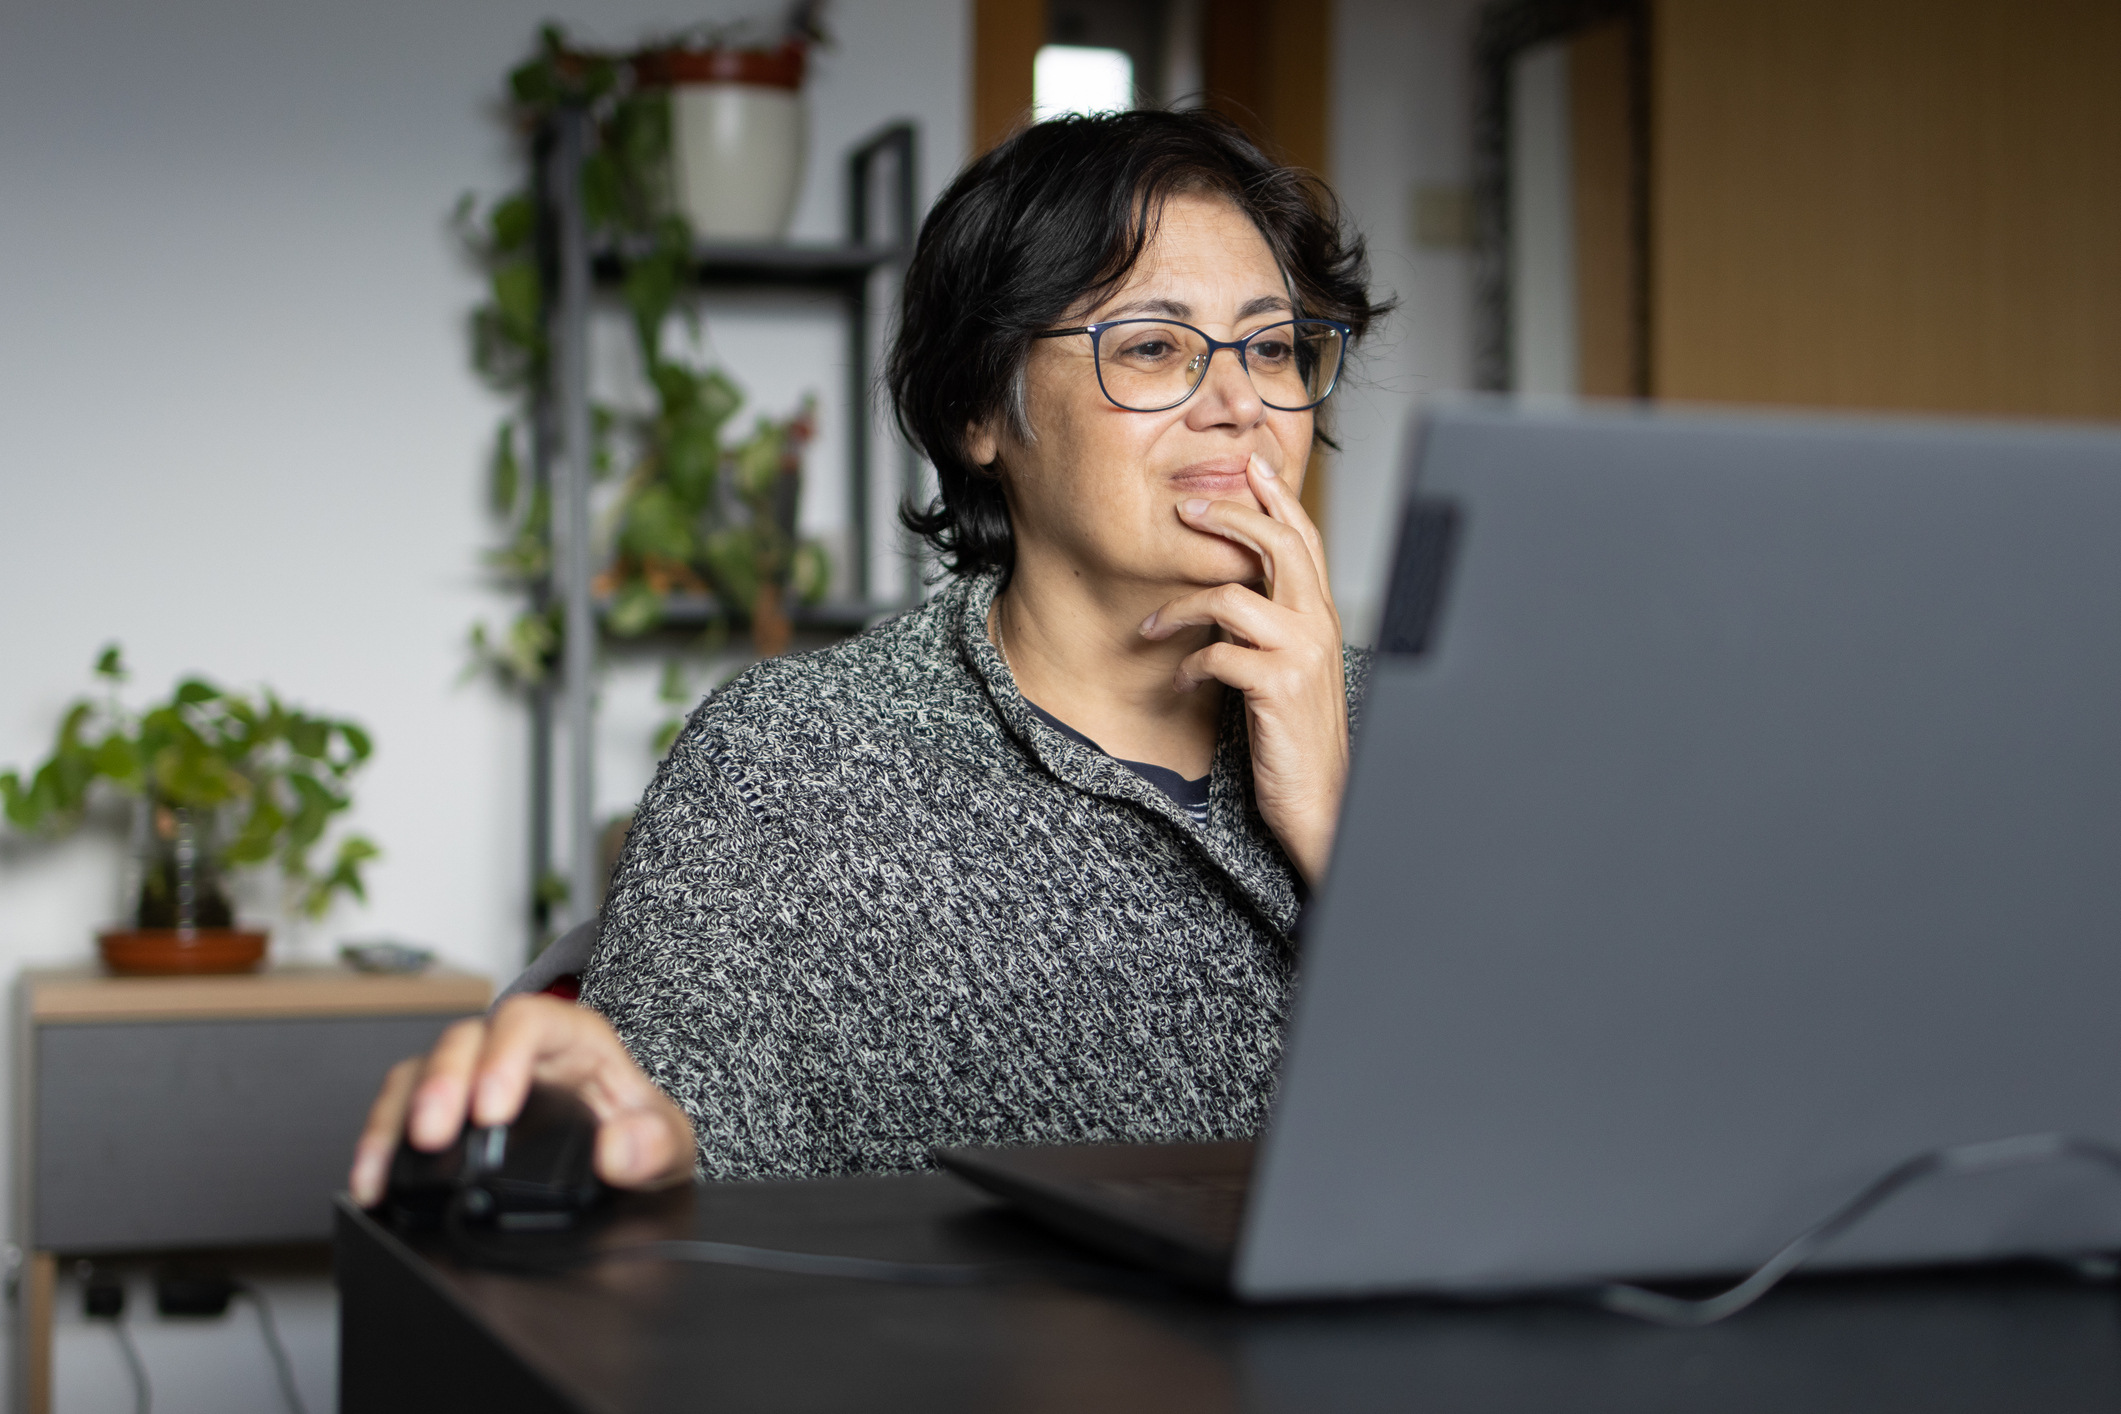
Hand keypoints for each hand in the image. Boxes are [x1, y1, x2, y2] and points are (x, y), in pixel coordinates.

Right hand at [348, 993, 695, 1206]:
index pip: (531, 1021)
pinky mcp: (447, 1112)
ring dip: (397, 1115)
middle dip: (441, 1084)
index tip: (492, 1107)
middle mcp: (517, 1050)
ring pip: (421, 1071)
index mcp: (575, 1039)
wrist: (630, 1164)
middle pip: (465, 1040)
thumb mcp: (670, 1143)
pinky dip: (380, 1144)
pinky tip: (371, 1181)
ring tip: (385, 1166)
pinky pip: (401, 1112)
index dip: (504, 1055)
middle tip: (432, 1134)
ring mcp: (476, 1077)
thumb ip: (656, 1143)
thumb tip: (618, 1150)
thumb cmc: (644, 1137)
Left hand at [1142, 452, 1348, 885]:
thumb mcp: (1294, 672)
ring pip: (1233, 596)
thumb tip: (1234, 594)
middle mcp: (1320, 626)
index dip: (1277, 497)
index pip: (1306, 539)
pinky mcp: (1278, 687)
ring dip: (1180, 607)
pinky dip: (1188, 664)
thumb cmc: (1300, 739)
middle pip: (1278, 544)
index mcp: (1324, 617)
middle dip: (1228, 516)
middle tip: (1184, 510)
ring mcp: (1302, 654)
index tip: (1247, 466)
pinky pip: (1218, 654)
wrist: (1326, 802)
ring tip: (1153, 625)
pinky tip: (1178, 682)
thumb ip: (1277, 628)